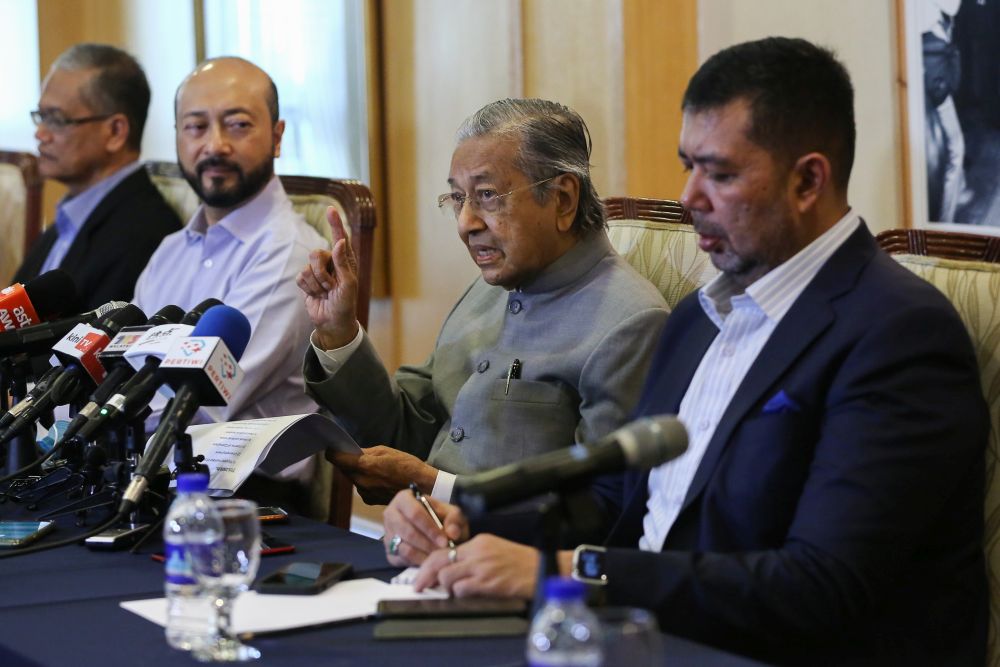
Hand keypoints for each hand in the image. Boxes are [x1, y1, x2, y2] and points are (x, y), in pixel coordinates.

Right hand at [296, 206, 359, 349]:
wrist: (332, 322)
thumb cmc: (346, 304)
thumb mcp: (348, 284)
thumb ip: (343, 262)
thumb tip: (341, 241)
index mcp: (346, 261)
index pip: (340, 238)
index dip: (335, 223)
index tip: (330, 209)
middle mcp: (332, 262)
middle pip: (316, 254)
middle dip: (321, 273)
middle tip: (330, 286)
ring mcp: (318, 271)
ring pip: (307, 267)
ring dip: (316, 284)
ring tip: (325, 293)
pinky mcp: (307, 281)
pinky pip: (300, 277)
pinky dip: (308, 288)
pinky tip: (316, 295)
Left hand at [331, 446, 437, 504]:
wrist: (423, 488)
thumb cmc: (407, 465)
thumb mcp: (386, 451)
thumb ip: (366, 453)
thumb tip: (351, 453)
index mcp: (364, 466)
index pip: (336, 458)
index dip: (333, 451)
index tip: (335, 446)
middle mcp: (360, 482)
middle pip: (344, 469)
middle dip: (348, 461)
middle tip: (358, 454)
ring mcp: (364, 493)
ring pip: (353, 478)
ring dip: (358, 472)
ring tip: (374, 467)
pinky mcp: (370, 500)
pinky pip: (361, 487)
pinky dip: (366, 481)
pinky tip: (380, 479)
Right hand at [382, 490, 468, 566]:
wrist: (435, 530)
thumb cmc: (442, 518)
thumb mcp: (452, 514)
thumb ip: (454, 520)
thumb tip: (452, 533)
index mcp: (404, 498)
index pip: (414, 513)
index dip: (430, 529)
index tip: (444, 541)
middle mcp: (390, 515)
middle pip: (407, 532)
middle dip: (427, 544)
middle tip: (442, 552)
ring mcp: (387, 534)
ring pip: (403, 548)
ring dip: (423, 555)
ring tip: (438, 557)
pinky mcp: (389, 552)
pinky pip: (401, 560)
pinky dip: (417, 563)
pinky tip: (429, 561)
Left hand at [413, 534, 539, 598]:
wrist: (543, 568)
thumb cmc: (522, 562)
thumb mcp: (494, 549)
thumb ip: (472, 556)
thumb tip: (451, 569)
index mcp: (478, 541)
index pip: (443, 550)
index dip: (428, 564)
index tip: (421, 575)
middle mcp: (477, 551)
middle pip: (439, 562)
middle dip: (426, 576)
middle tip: (420, 587)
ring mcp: (482, 567)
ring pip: (447, 577)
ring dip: (447, 588)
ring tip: (455, 592)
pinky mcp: (488, 583)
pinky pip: (462, 590)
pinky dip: (461, 595)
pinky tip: (469, 595)